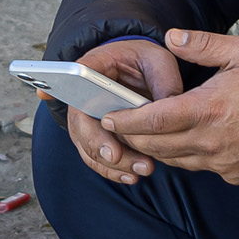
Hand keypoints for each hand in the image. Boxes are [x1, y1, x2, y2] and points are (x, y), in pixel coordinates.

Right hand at [65, 39, 183, 184]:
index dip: (67, 93)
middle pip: (80, 122)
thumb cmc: (148, 62)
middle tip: (116, 156)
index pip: (77, 78)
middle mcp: (84, 94)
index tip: (87, 114)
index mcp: (95, 66)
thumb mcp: (159, 61)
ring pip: (88, 145)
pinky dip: (113, 170)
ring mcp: (89, 118)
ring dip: (110, 163)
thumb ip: (163, 81)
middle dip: (98, 143)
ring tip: (139, 170)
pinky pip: (98, 158)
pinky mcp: (99, 137)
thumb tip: (171, 106)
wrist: (142, 72)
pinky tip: (131, 176)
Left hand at [98, 29, 238, 185]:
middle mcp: (208, 142)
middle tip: (118, 127)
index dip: (125, 121)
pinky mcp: (233, 175)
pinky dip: (185, 157)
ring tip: (146, 135)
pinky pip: (199, 168)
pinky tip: (185, 144)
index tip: (108, 117)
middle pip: (156, 146)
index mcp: (206, 110)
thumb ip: (202, 45)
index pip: (152, 120)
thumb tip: (170, 38)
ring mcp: (221, 163)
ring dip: (156, 149)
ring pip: (174, 161)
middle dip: (133, 137)